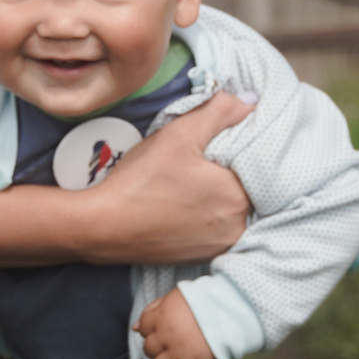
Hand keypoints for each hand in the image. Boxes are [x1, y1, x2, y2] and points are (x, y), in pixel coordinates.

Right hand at [78, 91, 254, 264]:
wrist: (104, 227)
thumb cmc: (141, 181)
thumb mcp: (180, 134)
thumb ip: (219, 112)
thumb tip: (251, 101)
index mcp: (240, 196)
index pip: (255, 163)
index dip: (236, 148)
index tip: (214, 142)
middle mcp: (238, 226)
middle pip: (244, 187)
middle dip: (228, 171)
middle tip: (199, 160)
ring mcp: (221, 245)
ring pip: (230, 209)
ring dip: (218, 194)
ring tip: (189, 182)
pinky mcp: (203, 257)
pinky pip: (216, 229)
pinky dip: (206, 214)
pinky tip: (183, 203)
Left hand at [136, 289, 216, 358]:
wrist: (231, 306)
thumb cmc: (204, 299)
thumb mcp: (175, 297)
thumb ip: (154, 309)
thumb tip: (135, 327)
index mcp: (160, 316)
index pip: (143, 328)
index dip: (153, 329)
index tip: (165, 328)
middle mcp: (166, 335)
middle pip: (149, 349)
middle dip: (159, 346)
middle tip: (175, 342)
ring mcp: (179, 352)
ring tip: (180, 357)